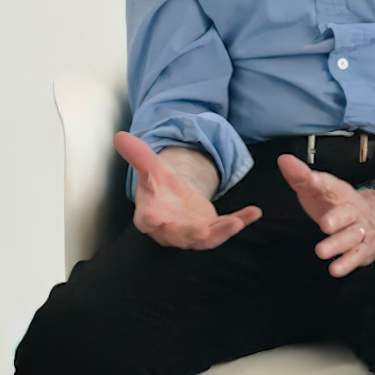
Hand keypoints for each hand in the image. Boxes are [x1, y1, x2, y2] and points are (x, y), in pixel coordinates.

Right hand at [116, 133, 259, 248]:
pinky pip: (226, 228)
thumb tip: (119, 136)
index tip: (153, 219)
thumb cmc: (159, 188)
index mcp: (151, 215)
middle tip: (202, 231)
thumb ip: (138, 155)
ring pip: (206, 238)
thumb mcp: (151, 168)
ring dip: (222, 231)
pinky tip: (255, 212)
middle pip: (179, 235)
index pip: (147, 220)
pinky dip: (241, 221)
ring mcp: (192, 234)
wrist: (174, 200)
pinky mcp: (211, 231)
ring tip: (237, 222)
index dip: (150, 221)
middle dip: (190, 235)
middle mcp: (171, 230)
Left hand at [277, 154, 374, 277]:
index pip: (329, 184)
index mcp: (339, 193)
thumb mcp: (320, 188)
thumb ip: (300, 176)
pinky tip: (336, 269)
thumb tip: (284, 160)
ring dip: (337, 245)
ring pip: (351, 237)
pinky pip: (356, 256)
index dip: (319, 182)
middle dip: (337, 219)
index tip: (310, 179)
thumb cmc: (340, 203)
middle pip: (346, 214)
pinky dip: (347, 263)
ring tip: (321, 251)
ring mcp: (360, 230)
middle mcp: (352, 211)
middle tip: (325, 225)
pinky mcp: (364, 249)